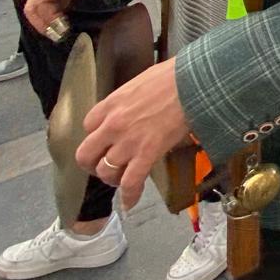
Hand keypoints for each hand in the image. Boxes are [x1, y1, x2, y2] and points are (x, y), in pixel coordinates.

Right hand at [25, 0, 116, 33]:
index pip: (34, 5)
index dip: (41, 20)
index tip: (56, 29)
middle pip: (36, 10)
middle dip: (43, 25)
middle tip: (59, 36)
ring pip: (45, 12)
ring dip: (50, 25)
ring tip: (63, 34)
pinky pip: (56, 11)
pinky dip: (57, 21)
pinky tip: (67, 27)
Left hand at [75, 58, 189, 209]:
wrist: (192, 82)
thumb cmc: (172, 77)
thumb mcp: (140, 83)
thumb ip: (129, 100)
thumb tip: (135, 109)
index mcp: (110, 104)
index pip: (88, 126)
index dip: (96, 136)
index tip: (105, 141)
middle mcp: (112, 125)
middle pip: (86, 154)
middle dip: (93, 164)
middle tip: (103, 166)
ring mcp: (128, 141)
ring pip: (106, 171)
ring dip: (112, 179)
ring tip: (122, 181)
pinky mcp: (147, 154)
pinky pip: (130, 182)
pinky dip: (129, 196)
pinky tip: (130, 203)